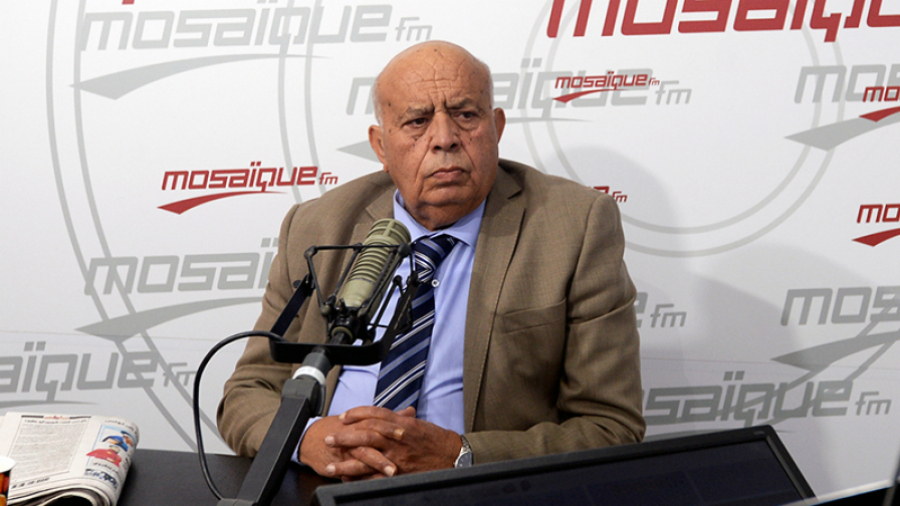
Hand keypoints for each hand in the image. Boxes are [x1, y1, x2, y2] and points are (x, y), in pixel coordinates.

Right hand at [299, 415, 397, 480]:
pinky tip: (370, 480)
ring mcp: (347, 450)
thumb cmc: (340, 427)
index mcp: (363, 423)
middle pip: (372, 439)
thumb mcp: (363, 420)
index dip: (392, 427)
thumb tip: (410, 412)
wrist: (313, 438)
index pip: (379, 422)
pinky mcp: (339, 463)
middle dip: (388, 447)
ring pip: (363, 456)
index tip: (406, 432)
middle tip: (402, 454)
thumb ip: (389, 417)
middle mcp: (355, 435)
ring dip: (378, 463)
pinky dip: (359, 475)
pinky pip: (350, 469)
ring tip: (391, 471)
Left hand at [327, 406, 462, 474]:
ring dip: (346, 462)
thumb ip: (398, 419)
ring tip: (330, 464)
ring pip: (366, 456)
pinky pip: (375, 475)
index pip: (374, 414)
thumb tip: (383, 416)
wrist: (452, 455)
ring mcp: (397, 456)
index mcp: (401, 423)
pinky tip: (347, 479)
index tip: (343, 417)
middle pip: (365, 433)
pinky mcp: (398, 472)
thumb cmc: (435, 439)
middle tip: (328, 438)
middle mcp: (397, 438)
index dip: (356, 414)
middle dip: (345, 437)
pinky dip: (359, 478)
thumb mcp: (416, 424)